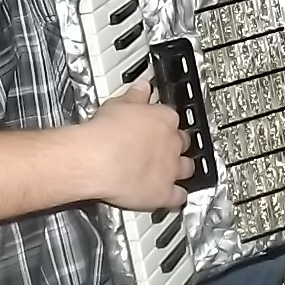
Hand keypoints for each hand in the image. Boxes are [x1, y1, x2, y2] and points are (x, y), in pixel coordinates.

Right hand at [83, 83, 192, 210]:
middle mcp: (172, 143)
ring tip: (174, 171)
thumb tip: (143, 86)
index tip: (158, 125)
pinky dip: (177, 197)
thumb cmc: (104, 132)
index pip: (172, 118)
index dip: (165, 123)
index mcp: (164, 119)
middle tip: (164, 147)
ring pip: (187, 168)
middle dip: (176, 145)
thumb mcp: (119, 104)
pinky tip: (174, 197)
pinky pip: (179, 196)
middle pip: (183, 142)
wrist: (97, 159)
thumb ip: (135, 95)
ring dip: (182, 170)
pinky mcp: (163, 192)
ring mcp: (170, 168)